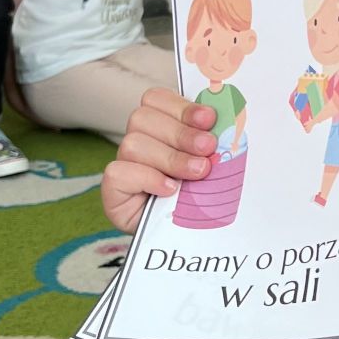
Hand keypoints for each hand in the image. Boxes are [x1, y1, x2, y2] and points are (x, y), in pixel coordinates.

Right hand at [101, 88, 216, 233]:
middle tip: (208, 149)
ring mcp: (123, 166)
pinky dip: (148, 178)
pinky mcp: (113, 191)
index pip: (155, 99)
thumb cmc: (203, 199)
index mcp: (160, 128)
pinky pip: (118, 172)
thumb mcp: (212, 166)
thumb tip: (226, 121)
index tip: (209, 119)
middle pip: (142, 118)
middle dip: (181, 133)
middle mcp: (138, 142)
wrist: (192, 239)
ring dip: (170, 158)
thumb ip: (211, 142)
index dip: (181, 106)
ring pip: (132, 143)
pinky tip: (170, 189)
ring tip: (197, 173)